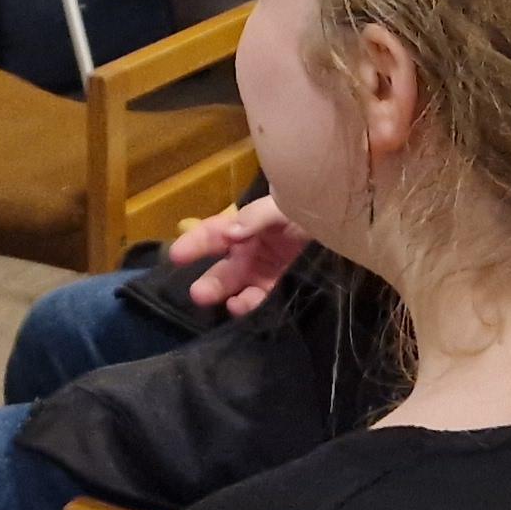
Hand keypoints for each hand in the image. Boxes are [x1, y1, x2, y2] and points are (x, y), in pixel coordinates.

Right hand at [167, 199, 309, 316]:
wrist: (334, 216)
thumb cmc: (302, 203)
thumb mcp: (279, 205)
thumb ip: (255, 217)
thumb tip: (230, 234)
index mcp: (242, 224)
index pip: (212, 233)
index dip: (194, 243)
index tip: (176, 255)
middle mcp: (246, 247)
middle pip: (223, 266)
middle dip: (210, 280)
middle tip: (197, 294)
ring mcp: (261, 266)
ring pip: (238, 283)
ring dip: (226, 294)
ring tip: (225, 304)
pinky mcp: (277, 280)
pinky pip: (259, 294)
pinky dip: (249, 302)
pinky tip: (240, 306)